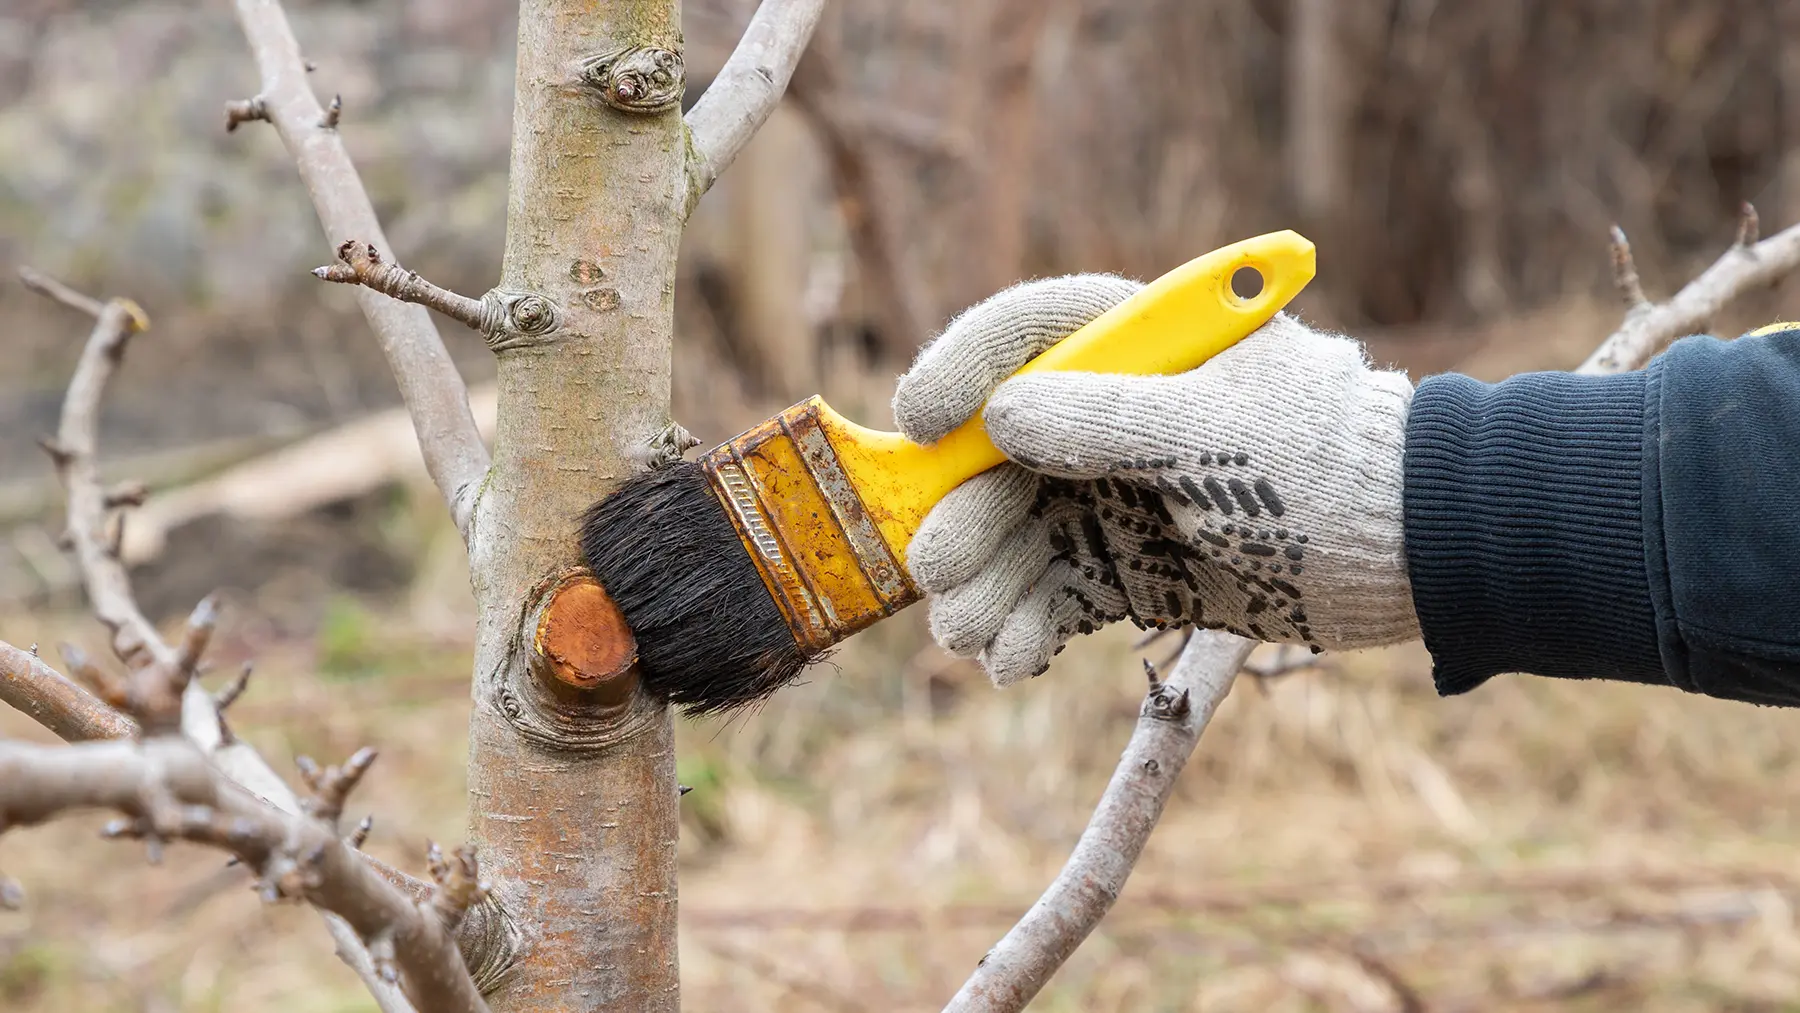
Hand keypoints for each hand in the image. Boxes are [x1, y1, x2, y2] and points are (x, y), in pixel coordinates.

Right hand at [893, 274, 1419, 685]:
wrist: (1418, 553)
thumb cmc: (1328, 464)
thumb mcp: (1215, 432)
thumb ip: (1104, 420)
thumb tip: (999, 419)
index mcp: (1143, 346)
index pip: (1029, 335)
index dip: (962, 369)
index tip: (915, 422)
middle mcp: (1116, 416)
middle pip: (1003, 455)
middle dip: (966, 515)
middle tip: (938, 571)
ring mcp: (1123, 495)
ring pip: (1021, 534)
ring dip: (985, 583)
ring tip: (969, 636)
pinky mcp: (1137, 568)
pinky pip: (1059, 594)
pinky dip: (1028, 626)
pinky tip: (1010, 658)